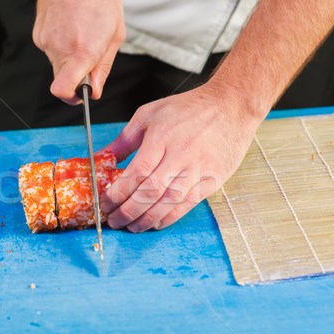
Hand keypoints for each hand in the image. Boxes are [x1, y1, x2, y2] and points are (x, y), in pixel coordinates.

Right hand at [33, 0, 124, 104]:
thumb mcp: (115, 36)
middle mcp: (59, 49)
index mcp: (81, 52)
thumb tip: (95, 90)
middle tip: (89, 58)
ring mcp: (45, 41)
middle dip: (75, 76)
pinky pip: (50, 48)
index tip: (81, 94)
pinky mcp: (38, 34)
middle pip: (62, 80)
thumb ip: (103, 68)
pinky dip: (61, 44)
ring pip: (57, 63)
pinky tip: (71, 27)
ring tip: (82, 34)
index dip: (71, 98)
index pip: (63, 90)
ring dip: (69, 57)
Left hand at [100, 83, 263, 231]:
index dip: (119, 192)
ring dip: (146, 219)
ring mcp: (198, 170)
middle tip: (113, 220)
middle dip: (127, 211)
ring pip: (168, 202)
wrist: (232, 106)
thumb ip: (124, 139)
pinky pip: (188, 204)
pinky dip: (170, 217)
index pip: (136, 172)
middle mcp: (180, 155)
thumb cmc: (189, 108)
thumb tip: (102, 157)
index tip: (105, 202)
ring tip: (131, 227)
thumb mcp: (150, 114)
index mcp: (162, 138)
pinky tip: (155, 223)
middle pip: (150, 191)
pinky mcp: (212, 180)